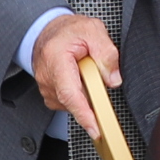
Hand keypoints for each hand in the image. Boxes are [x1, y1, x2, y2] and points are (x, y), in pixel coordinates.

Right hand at [31, 13, 124, 139]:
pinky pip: (69, 102)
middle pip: (74, 101)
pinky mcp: (50, 94)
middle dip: (92, 94)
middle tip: (97, 75)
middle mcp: (47, 77)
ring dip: (85, 92)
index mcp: (56, 59)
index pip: (70, 94)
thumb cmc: (68, 30)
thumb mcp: (93, 31)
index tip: (96, 130)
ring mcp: (46, 87)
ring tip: (85, 70)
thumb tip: (113, 80)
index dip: (84, 114)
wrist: (48, 30)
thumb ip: (106, 54)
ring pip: (73, 103)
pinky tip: (80, 79)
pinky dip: (79, 94)